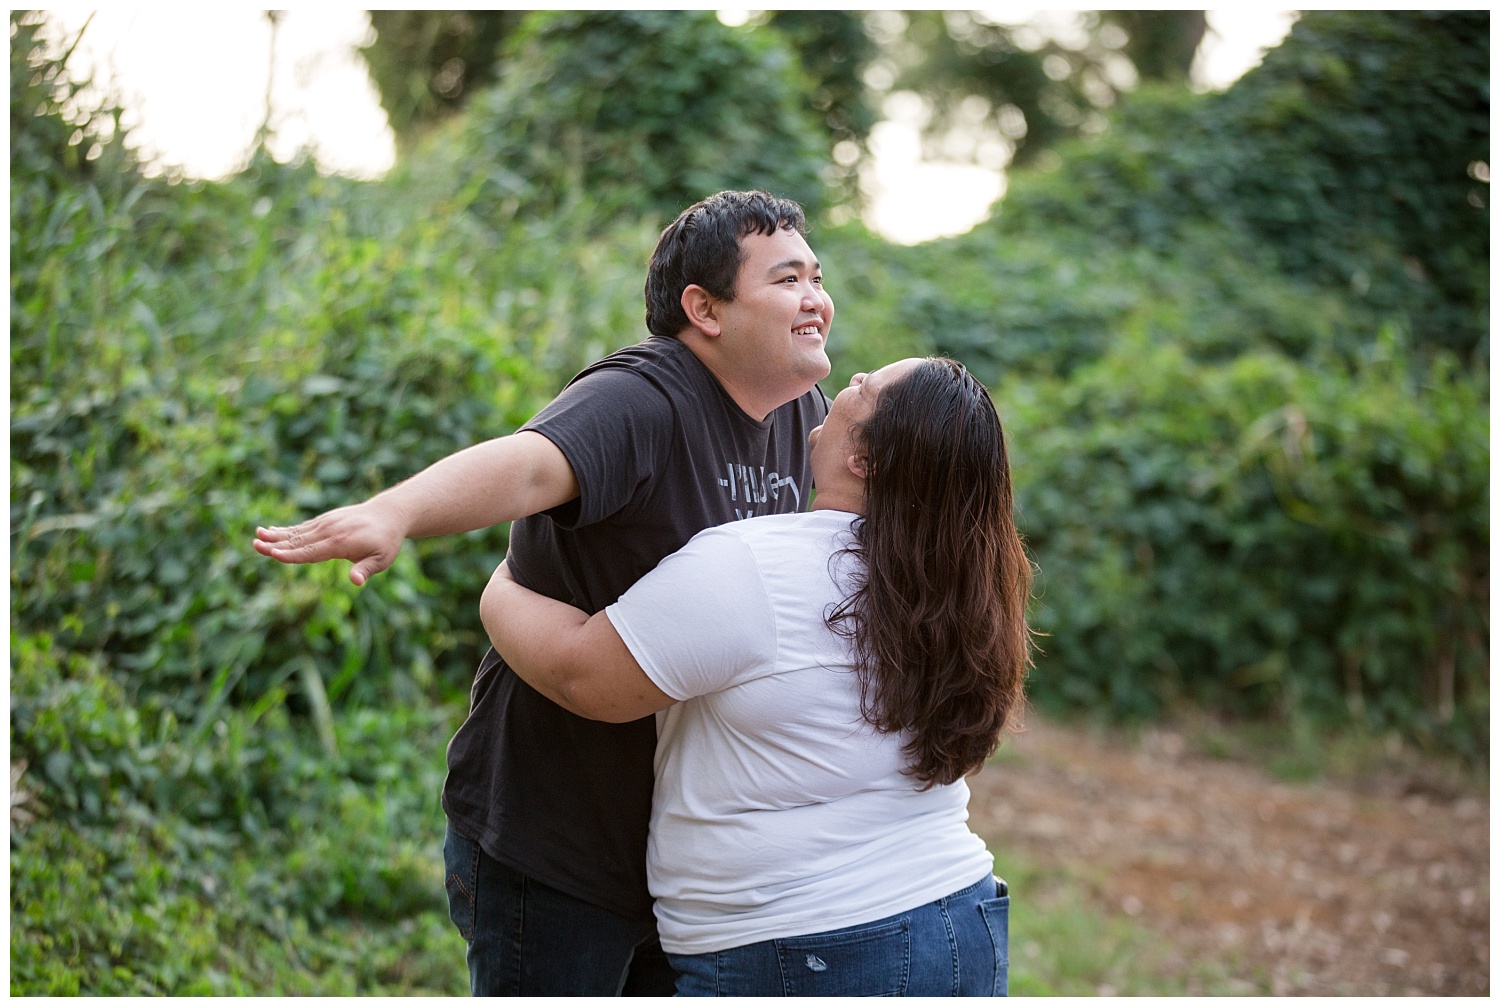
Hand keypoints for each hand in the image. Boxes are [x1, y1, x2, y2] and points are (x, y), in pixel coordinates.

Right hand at [254, 500, 406, 585]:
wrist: (389, 513)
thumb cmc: (386, 541)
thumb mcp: (382, 559)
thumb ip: (366, 570)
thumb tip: (356, 582)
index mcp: (340, 543)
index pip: (311, 552)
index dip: (291, 555)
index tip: (273, 554)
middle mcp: (330, 531)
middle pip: (298, 541)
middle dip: (276, 544)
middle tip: (254, 545)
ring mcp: (326, 524)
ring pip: (297, 532)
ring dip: (276, 535)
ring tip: (256, 535)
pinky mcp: (326, 520)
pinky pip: (303, 527)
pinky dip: (286, 530)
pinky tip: (271, 531)